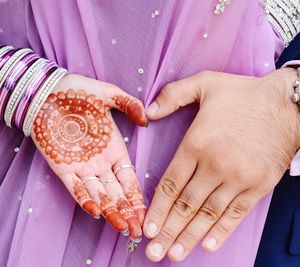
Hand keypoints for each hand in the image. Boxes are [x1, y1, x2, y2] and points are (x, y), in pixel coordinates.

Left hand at [31, 74, 147, 239]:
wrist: (48, 91)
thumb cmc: (79, 91)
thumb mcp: (108, 94)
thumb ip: (129, 105)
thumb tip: (146, 120)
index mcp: (114, 148)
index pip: (129, 177)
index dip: (138, 195)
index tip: (147, 211)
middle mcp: (101, 162)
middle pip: (117, 191)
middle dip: (128, 211)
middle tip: (138, 230)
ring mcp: (82, 166)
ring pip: (99, 194)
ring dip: (110, 211)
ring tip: (122, 227)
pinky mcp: (62, 167)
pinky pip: (75, 187)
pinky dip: (85, 199)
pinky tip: (95, 211)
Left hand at [143, 68, 299, 260]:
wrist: (287, 103)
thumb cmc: (243, 94)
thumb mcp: (204, 83)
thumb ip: (172, 95)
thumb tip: (148, 112)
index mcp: (197, 143)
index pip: (171, 184)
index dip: (157, 208)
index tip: (148, 227)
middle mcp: (215, 165)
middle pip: (186, 205)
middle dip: (168, 230)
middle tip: (153, 252)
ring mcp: (239, 178)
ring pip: (208, 214)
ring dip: (189, 237)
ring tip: (173, 255)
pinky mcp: (258, 186)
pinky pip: (236, 214)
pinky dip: (220, 231)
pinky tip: (207, 245)